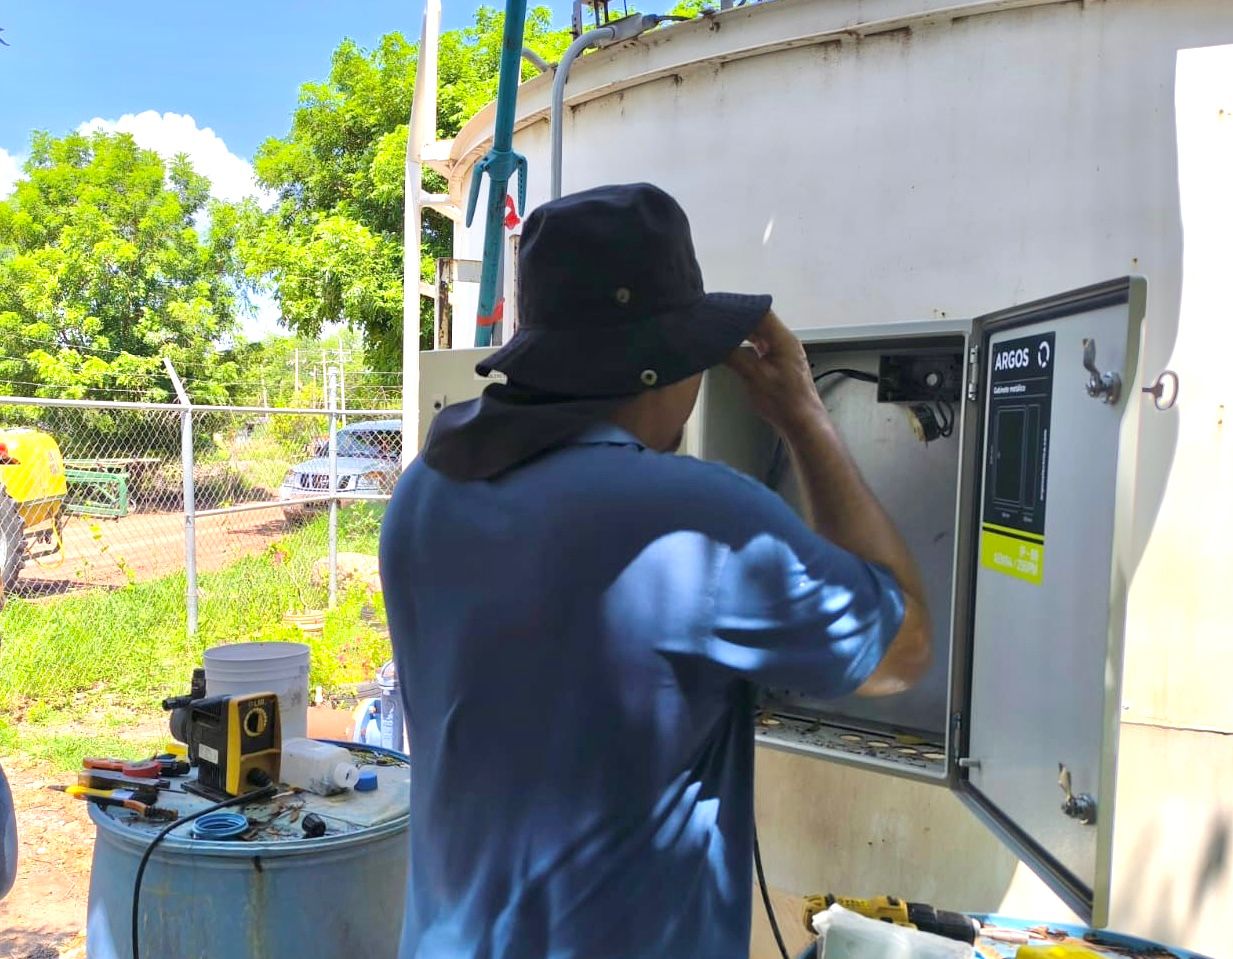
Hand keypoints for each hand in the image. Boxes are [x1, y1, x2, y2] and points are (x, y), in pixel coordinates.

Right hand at [726, 311, 825, 433]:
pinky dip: (747, 345)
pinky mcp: (779, 364)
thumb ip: (734, 356)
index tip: (723, 309)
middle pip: (760, 323)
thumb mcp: (754, 376)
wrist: (801, 422)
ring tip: (722, 333)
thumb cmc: (785, 402)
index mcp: (784, 340)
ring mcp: (783, 353)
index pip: (762, 313)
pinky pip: (761, 347)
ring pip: (760, 335)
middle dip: (739, 321)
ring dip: (742, 334)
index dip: (741, 309)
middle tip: (718, 321)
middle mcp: (785, 342)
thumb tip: (716, 343)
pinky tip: (734, 349)